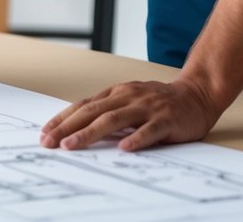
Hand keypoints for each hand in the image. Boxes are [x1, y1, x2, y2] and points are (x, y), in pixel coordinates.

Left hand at [39, 78, 220, 152]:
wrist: (197, 94)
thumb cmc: (159, 102)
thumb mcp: (130, 101)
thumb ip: (109, 112)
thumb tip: (79, 129)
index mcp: (117, 93)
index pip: (84, 106)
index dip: (63, 119)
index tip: (45, 132)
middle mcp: (129, 97)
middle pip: (93, 112)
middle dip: (68, 127)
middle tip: (49, 142)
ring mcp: (147, 107)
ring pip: (114, 120)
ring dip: (90, 133)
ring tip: (72, 145)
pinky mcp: (166, 119)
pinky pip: (150, 130)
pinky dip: (136, 138)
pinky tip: (124, 148)